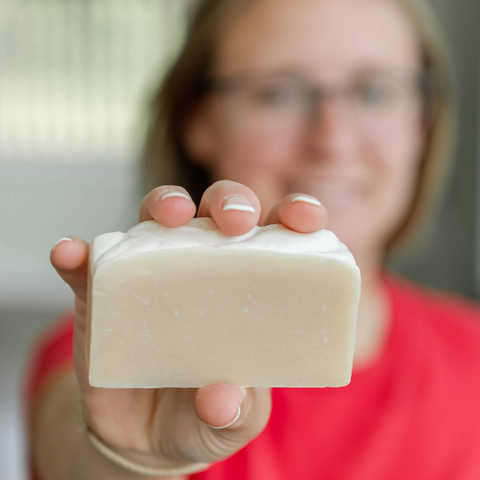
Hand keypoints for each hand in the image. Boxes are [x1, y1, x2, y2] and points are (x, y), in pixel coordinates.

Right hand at [50, 180, 327, 469]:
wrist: (145, 436)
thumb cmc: (204, 415)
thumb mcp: (233, 422)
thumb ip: (237, 414)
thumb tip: (222, 398)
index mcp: (249, 286)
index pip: (278, 237)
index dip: (294, 216)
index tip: (303, 219)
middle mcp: (202, 268)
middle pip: (218, 213)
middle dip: (229, 202)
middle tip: (234, 222)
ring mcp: (151, 275)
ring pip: (157, 221)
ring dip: (163, 206)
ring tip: (167, 217)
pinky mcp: (103, 295)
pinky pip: (88, 266)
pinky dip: (79, 255)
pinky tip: (71, 254)